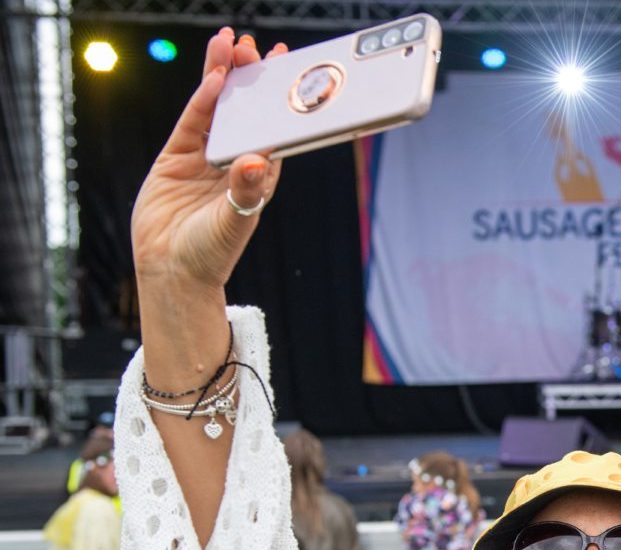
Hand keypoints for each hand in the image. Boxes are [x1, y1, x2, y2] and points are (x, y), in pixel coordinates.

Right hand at [131, 29, 288, 293]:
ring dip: (221, 77)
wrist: (171, 272)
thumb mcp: (233, 222)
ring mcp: (204, 159)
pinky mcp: (175, 158)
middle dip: (248, 77)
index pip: (273, 128)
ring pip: (216, 109)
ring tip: (227, 43)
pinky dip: (200, 100)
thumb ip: (244, 192)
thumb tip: (255, 162)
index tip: (286, 67)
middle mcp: (235, 163)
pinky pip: (191, 122)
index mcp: (260, 177)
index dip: (279, 98)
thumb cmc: (211, 254)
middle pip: (244, 111)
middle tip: (251, 45)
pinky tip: (212, 77)